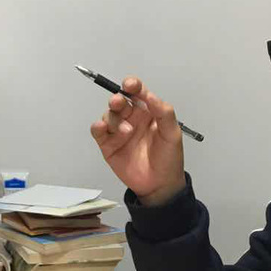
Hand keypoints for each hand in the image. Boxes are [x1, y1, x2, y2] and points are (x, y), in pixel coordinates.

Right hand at [90, 76, 184, 206]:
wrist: (160, 185)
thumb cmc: (169, 159)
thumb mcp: (172, 133)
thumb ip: (164, 113)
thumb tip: (150, 96)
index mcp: (148, 112)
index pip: (138, 93)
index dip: (132, 85)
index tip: (130, 85)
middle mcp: (132, 119)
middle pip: (119, 101)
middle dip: (117, 98)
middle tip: (119, 102)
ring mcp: (119, 132)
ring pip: (109, 115)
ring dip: (114, 119)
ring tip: (127, 132)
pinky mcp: (108, 145)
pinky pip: (98, 131)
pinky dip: (98, 127)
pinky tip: (102, 128)